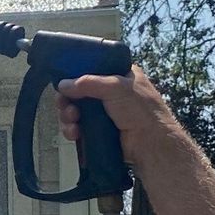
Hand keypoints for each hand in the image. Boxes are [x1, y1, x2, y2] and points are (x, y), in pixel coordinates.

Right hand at [54, 63, 174, 167]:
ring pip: (76, 111)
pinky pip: (79, 128)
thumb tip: (62, 85)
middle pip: (79, 93)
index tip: (65, 82)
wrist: (151, 144)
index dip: (76, 75)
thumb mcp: (116, 87)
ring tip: (72, 121)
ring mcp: (105, 113)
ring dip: (69, 116)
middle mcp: (111, 93)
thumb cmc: (141, 111)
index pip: (92, 70)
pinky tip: (74, 133)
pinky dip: (73, 130)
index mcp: (120, 76)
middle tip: (65, 105)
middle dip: (68, 100)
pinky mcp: (99, 131)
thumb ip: (88, 83)